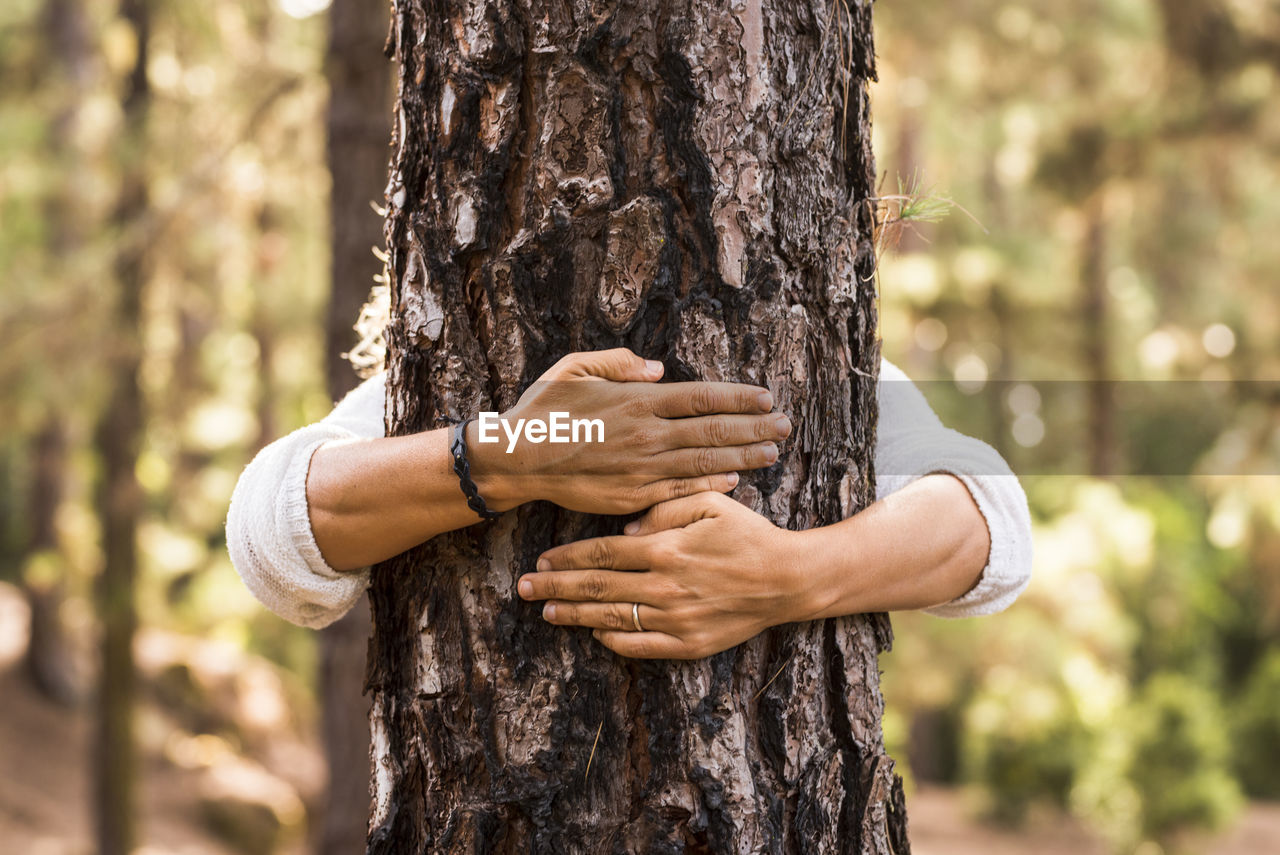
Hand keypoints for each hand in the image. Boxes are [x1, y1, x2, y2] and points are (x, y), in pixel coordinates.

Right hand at [470, 349, 790, 514]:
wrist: (518, 459)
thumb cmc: (544, 410)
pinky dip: (711, 485)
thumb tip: (659, 369)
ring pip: (705, 461)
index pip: (702, 397)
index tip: (767, 397)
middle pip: (714, 430)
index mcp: (637, 400)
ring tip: (772, 451)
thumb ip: (619, 363)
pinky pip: (682, 490)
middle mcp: (647, 434)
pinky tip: (736, 481)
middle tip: (786, 425)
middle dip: (754, 427)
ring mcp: (643, 467)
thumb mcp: (575, 368)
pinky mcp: (634, 495)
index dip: (739, 398)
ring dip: (743, 456)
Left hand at [516, 492, 806, 658]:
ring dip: (574, 616)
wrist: (787, 579)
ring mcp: (675, 619)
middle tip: (523, 587)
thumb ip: (664, 509)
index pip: (602, 554)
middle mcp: (664, 587)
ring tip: (546, 611)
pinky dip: (613, 640)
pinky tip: (594, 633)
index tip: (541, 560)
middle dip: (554, 587)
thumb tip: (627, 529)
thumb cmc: (747, 534)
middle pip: (596, 588)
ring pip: (612, 619)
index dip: (567, 559)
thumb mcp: (709, 503)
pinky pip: (640, 646)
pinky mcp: (689, 645)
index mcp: (666, 549)